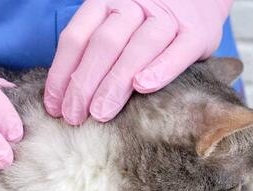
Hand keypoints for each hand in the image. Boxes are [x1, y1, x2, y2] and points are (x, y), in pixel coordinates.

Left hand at [44, 0, 231, 124]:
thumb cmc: (145, 20)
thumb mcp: (113, 23)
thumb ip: (91, 49)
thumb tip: (62, 95)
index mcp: (105, 3)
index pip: (75, 38)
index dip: (61, 74)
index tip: (54, 107)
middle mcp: (134, 5)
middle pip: (103, 45)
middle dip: (84, 84)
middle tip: (74, 117)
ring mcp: (166, 17)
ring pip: (138, 48)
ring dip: (115, 83)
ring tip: (100, 114)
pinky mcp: (197, 32)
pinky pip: (178, 50)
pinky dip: (160, 68)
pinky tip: (143, 87)